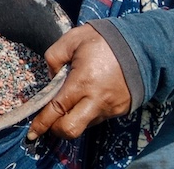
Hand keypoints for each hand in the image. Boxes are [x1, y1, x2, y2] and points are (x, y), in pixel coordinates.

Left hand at [27, 23, 132, 140]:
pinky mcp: (121, 110)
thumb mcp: (72, 39)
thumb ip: (54, 57)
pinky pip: (98, 118)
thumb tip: (51, 78)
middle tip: (49, 120)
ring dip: (73, 118)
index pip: (57, 109)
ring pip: (84, 125)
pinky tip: (88, 96)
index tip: (32, 133)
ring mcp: (111, 108)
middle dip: (56, 129)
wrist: (142, 47)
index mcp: (83, 82)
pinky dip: (87, 112)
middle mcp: (97, 100)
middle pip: (71, 129)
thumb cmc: (103, 41)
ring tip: (72, 99)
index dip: (42, 123)